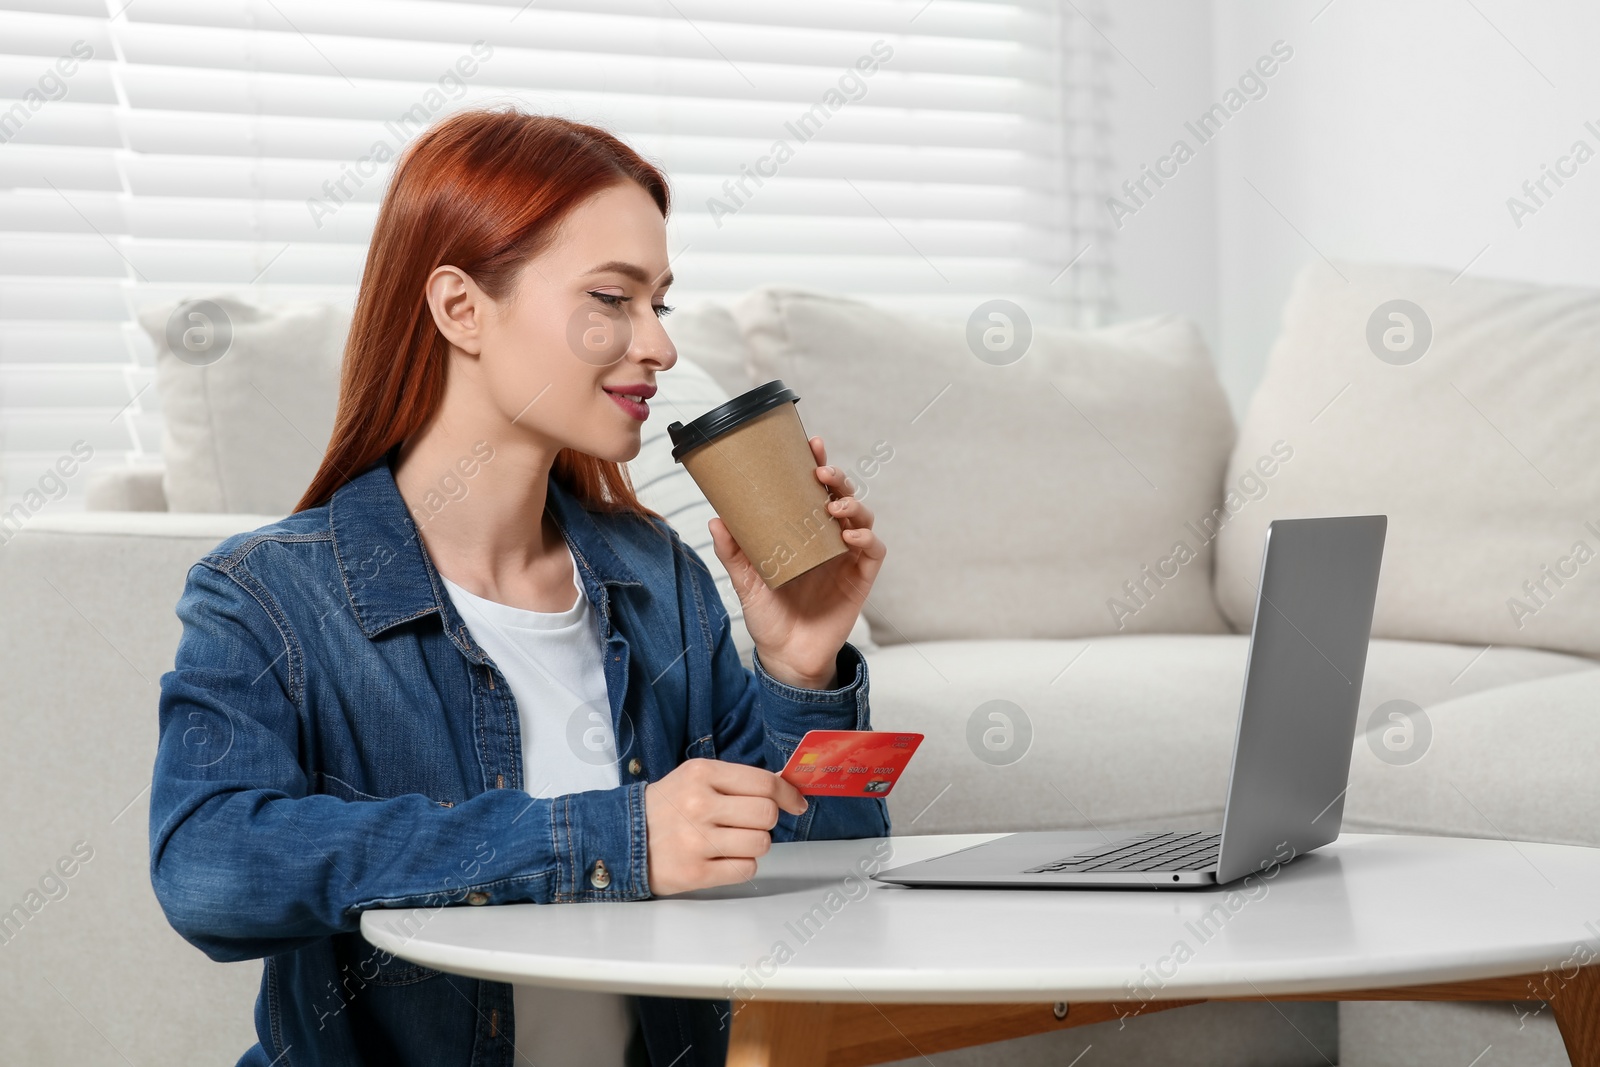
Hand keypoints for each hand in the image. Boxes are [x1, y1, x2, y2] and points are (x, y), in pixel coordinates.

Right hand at [643, 758, 807, 895]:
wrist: (619, 838)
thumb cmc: (666, 807)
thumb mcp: (695, 778)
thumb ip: (736, 781)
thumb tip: (785, 791)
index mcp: (702, 774)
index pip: (764, 782)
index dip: (788, 794)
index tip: (795, 802)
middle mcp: (699, 805)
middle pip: (766, 815)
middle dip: (767, 821)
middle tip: (750, 823)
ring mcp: (696, 841)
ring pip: (761, 844)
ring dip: (754, 844)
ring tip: (730, 841)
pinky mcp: (695, 873)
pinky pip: (745, 869)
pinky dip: (741, 865)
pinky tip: (722, 858)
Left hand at [708, 435, 886, 687]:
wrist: (785, 656)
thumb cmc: (768, 615)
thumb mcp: (745, 580)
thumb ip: (732, 551)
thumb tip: (716, 519)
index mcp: (803, 532)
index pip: (813, 491)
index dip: (817, 464)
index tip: (811, 444)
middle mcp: (828, 539)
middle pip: (842, 496)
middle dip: (836, 478)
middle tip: (821, 472)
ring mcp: (847, 557)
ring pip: (861, 517)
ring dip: (852, 504)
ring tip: (833, 506)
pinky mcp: (860, 578)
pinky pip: (873, 550)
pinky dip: (866, 538)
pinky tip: (849, 536)